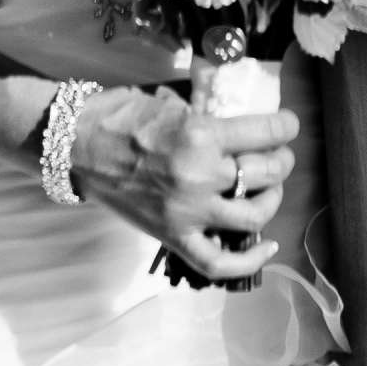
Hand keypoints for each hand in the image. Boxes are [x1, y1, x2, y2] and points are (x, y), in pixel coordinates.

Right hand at [68, 86, 297, 283]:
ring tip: (270, 189)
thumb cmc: (121, 116)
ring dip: (271, 200)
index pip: (263, 133)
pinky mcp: (172, 236)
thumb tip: (239, 123)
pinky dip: (248, 261)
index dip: (285, 127)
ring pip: (252, 216)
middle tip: (280, 155)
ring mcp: (187, 212)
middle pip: (264, 174)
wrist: (77, 146)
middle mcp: (198, 176)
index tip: (289, 125)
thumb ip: (206, 117)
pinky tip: (266, 246)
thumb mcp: (171, 103)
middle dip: (281, 161)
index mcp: (199, 135)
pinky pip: (217, 262)